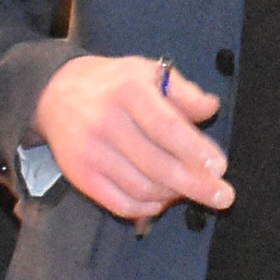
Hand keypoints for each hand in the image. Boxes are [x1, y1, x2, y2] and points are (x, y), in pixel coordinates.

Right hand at [36, 52, 231, 220]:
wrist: (55, 94)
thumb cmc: (114, 84)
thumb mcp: (148, 72)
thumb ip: (183, 91)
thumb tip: (211, 108)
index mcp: (128, 91)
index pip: (166, 127)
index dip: (195, 151)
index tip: (220, 167)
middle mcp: (106, 122)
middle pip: (158, 164)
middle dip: (196, 185)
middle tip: (223, 197)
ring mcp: (90, 152)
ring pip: (141, 188)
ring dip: (172, 195)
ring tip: (190, 191)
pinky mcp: (80, 175)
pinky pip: (120, 203)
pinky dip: (147, 207)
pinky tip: (162, 199)